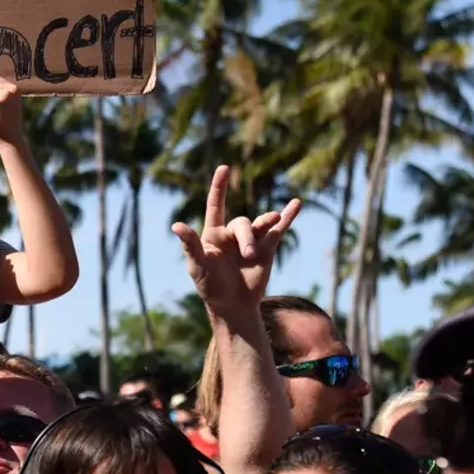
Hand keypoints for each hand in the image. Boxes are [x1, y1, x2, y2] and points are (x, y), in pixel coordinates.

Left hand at [171, 165, 299, 315]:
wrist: (232, 304)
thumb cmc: (210, 285)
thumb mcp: (198, 266)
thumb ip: (190, 245)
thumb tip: (176, 225)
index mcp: (213, 234)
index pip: (216, 205)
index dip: (219, 187)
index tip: (224, 168)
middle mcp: (232, 234)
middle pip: (243, 224)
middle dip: (247, 238)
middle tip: (248, 256)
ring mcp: (251, 240)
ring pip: (261, 224)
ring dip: (267, 223)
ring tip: (276, 219)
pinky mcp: (267, 249)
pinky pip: (279, 229)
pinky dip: (289, 216)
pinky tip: (297, 204)